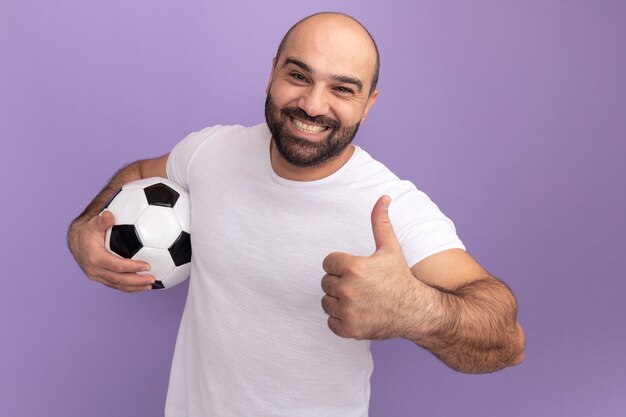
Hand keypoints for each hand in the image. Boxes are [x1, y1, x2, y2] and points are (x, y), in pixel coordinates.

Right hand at [67, 211, 154, 291]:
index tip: (147, 266)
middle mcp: (95, 270)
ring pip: (117, 285)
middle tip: (152, 279)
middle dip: (137, 281)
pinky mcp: (100, 278)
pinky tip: (140, 286)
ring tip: (150, 286)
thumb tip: (109, 215)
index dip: (133, 267)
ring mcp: (97, 276)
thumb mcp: (93, 223)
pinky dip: (128, 287)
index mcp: (95, 258)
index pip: (117, 266)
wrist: (76, 241)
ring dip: (134, 287)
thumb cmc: (87, 231)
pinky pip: (115, 284)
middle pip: (119, 279)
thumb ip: (102, 220)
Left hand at [321, 195, 421, 339]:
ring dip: (338, 302)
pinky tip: (358, 314)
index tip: (357, 271)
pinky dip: (341, 321)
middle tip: (361, 286)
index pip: (328, 263)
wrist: (416, 311)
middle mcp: (348, 289)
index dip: (341, 266)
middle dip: (340, 283)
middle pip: (326, 282)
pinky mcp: (349, 329)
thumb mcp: (390, 248)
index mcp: (354, 267)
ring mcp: (348, 311)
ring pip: (326, 302)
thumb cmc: (401, 278)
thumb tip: (383, 197)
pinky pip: (331, 322)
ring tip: (359, 300)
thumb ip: (381, 223)